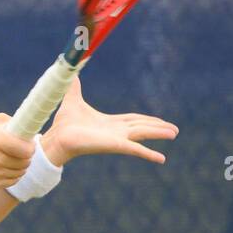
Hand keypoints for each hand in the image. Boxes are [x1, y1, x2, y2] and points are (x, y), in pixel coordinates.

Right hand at [0, 113, 34, 191]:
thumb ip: (14, 125)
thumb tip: (31, 134)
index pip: (27, 151)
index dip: (30, 147)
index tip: (28, 144)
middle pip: (25, 163)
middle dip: (26, 157)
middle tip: (21, 152)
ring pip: (19, 174)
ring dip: (20, 167)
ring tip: (11, 158)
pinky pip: (11, 182)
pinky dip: (11, 176)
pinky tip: (5, 167)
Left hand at [42, 76, 177, 165]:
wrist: (58, 137)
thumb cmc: (64, 124)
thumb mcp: (73, 100)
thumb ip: (75, 88)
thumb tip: (71, 74)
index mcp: (109, 123)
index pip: (133, 120)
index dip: (147, 120)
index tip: (159, 121)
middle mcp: (116, 132)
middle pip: (142, 127)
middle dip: (158, 128)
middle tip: (174, 130)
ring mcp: (117, 139)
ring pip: (143, 134)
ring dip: (159, 133)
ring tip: (174, 134)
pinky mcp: (115, 145)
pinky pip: (136, 149)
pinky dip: (149, 154)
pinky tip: (162, 159)